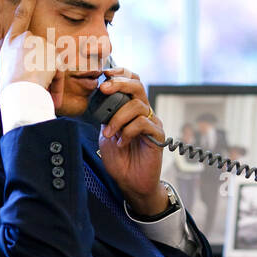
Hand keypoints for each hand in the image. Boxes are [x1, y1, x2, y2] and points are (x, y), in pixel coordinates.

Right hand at [0, 0, 64, 108]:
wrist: (17, 94)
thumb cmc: (9, 91)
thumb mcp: (8, 72)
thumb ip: (20, 63)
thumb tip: (26, 68)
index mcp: (10, 42)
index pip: (21, 13)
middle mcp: (25, 38)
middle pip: (44, 49)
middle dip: (45, 66)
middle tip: (33, 81)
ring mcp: (40, 43)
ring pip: (53, 60)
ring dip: (50, 75)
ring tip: (37, 84)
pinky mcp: (54, 51)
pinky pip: (61, 69)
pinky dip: (57, 80)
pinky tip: (46, 84)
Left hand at [96, 66, 168, 214]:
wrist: (130, 182)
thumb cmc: (119, 159)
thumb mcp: (106, 133)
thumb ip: (106, 116)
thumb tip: (99, 98)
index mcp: (131, 108)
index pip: (131, 81)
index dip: (121, 73)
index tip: (105, 74)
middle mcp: (144, 112)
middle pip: (137, 86)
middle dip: (119, 84)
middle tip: (104, 89)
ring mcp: (152, 122)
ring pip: (137, 105)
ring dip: (118, 117)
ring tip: (110, 133)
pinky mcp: (158, 135)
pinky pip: (143, 123)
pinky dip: (128, 131)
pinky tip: (122, 142)